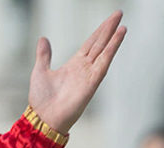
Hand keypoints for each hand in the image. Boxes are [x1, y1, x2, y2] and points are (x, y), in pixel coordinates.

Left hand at [28, 11, 126, 133]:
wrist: (43, 118)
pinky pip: (104, 62)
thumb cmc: (41, 99)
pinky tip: (118, 37)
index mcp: (74, 65)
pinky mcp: (92, 82)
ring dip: (113, 37)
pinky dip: (112, 49)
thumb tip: (43, 38)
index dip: (99, 32)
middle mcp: (84, 68)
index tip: (109, 20)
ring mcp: (89, 74)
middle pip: (99, 44)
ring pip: (104, 51)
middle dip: (108, 29)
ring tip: (122, 23)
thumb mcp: (40, 71)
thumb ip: (44, 55)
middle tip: (119, 13)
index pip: (90, 44)